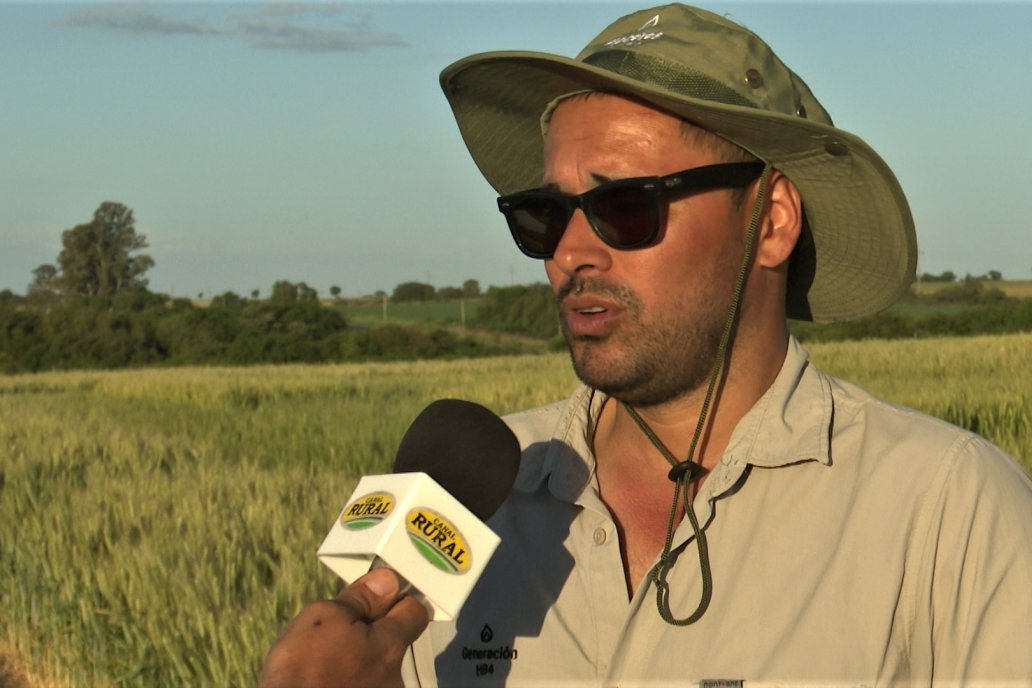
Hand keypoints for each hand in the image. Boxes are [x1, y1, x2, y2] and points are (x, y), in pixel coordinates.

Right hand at [259, 568, 429, 687]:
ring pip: (375, 663)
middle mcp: (394, 676)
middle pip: (394, 639)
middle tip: (340, 627)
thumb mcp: (324, 617)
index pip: (415, 611)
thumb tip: (385, 582)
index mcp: (390, 646)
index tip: (381, 594)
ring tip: (325, 658)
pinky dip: (349, 678)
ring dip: (358, 656)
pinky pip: (362, 684)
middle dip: (372, 630)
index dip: (397, 599)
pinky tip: (326, 678)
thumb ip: (361, 598)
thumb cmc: (301, 671)